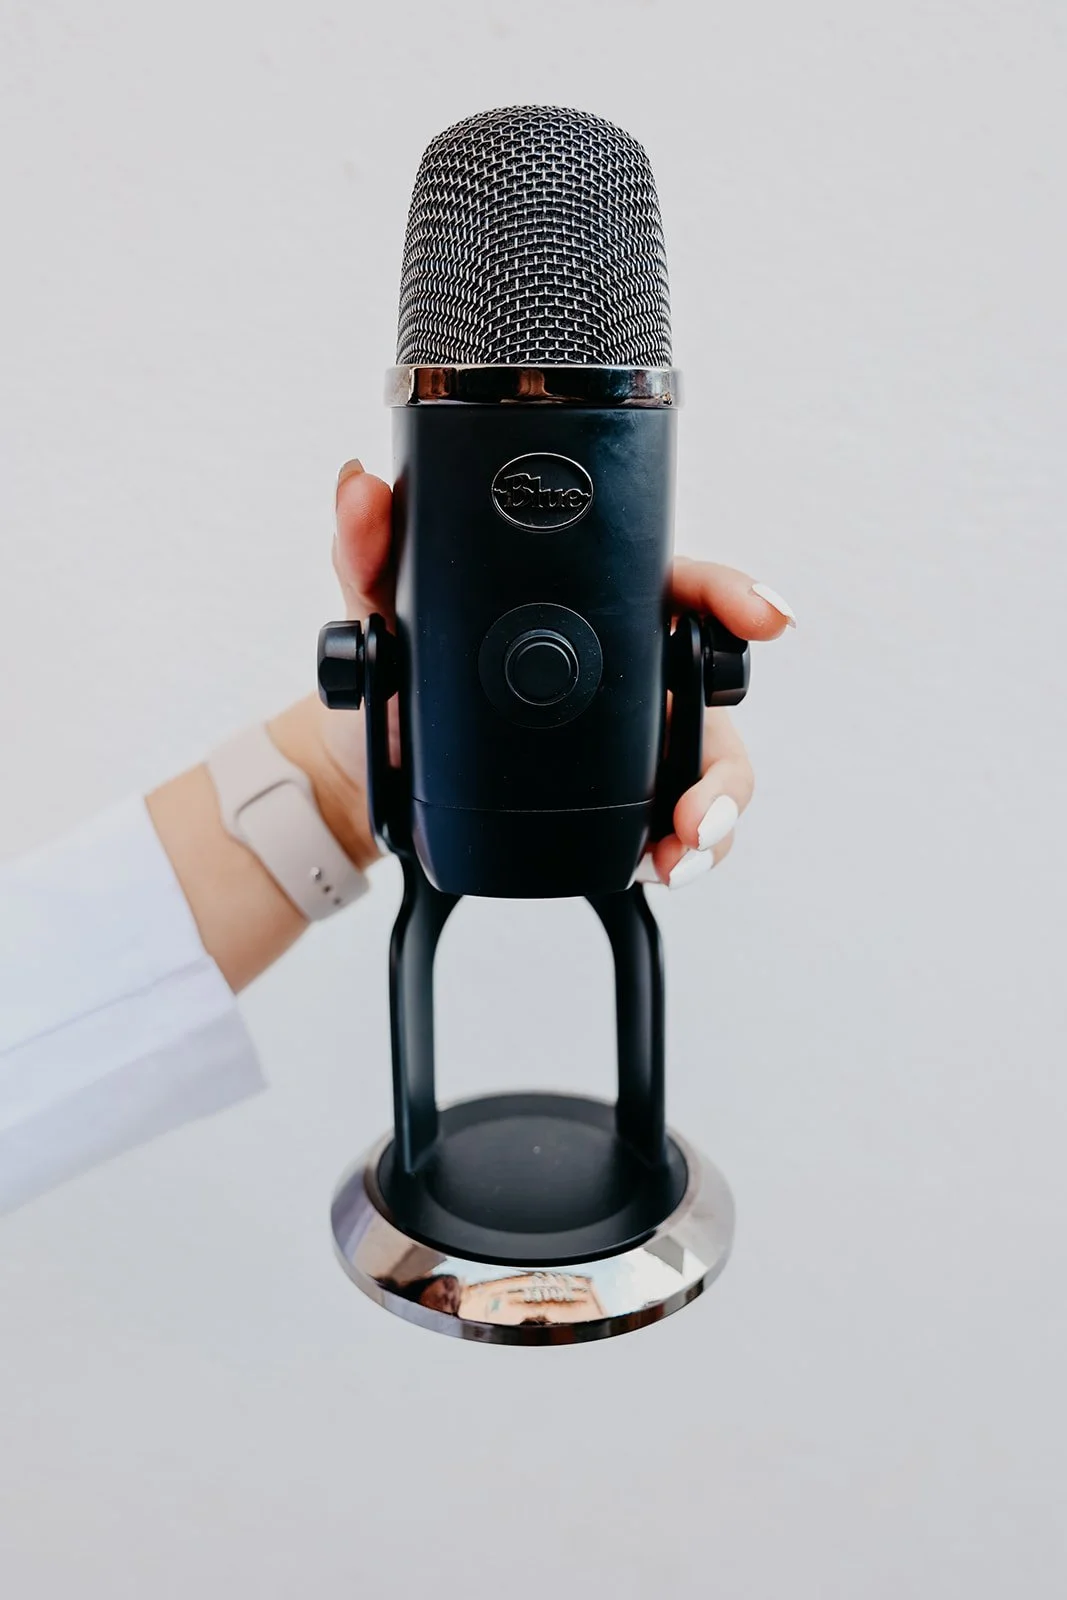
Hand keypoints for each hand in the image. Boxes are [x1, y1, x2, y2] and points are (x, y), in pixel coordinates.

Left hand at [297, 458, 796, 888]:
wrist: (372, 765)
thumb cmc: (399, 672)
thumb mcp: (379, 607)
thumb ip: (372, 547)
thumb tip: (362, 487)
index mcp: (597, 605)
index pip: (681, 586)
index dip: (734, 595)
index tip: (765, 618)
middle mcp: (632, 668)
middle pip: (718, 696)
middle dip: (726, 752)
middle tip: (699, 797)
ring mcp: (636, 736)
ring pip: (712, 767)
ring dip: (715, 812)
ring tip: (677, 845)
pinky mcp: (623, 796)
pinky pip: (677, 820)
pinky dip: (681, 848)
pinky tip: (659, 864)